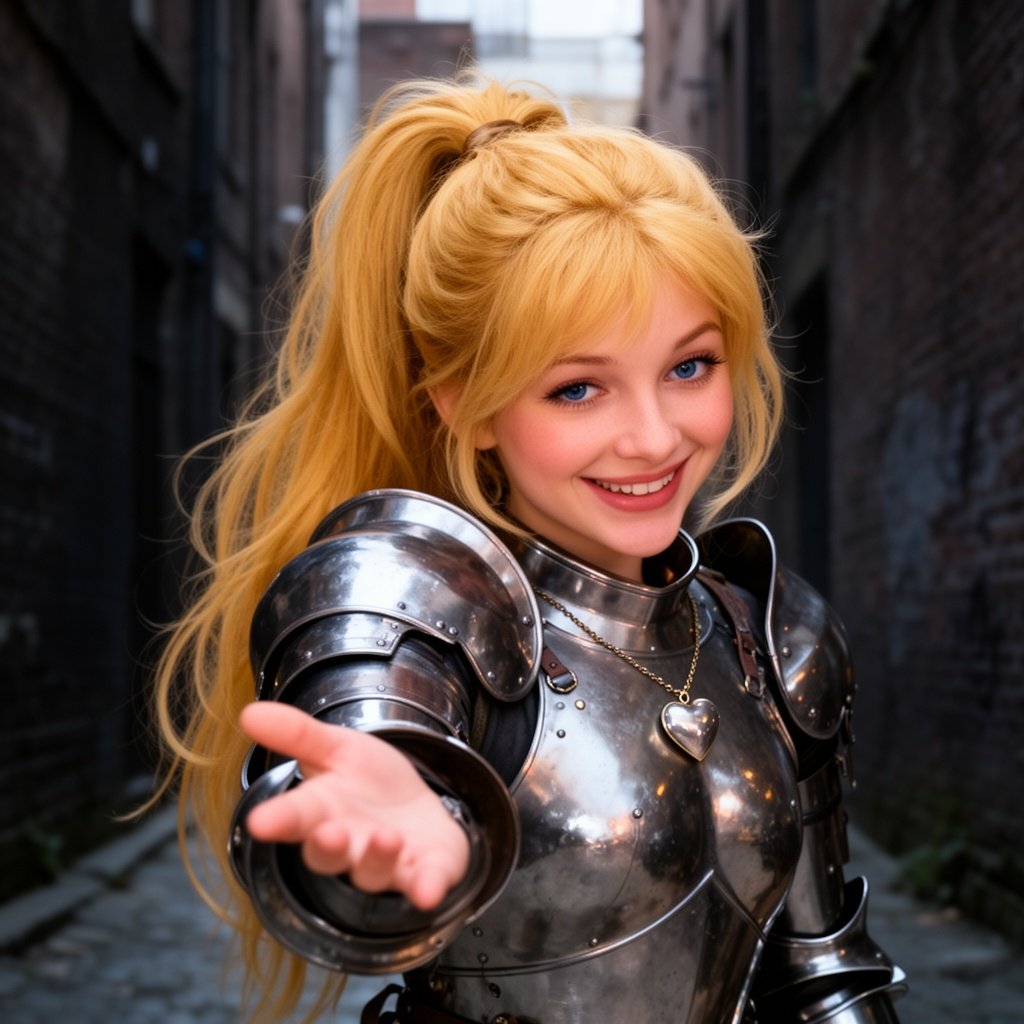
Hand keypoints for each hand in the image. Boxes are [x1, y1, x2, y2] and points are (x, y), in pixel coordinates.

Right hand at [239, 702, 469, 909]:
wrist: (416, 805)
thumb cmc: (369, 780)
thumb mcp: (337, 746)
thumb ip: (297, 733)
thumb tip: (249, 712)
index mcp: (322, 811)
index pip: (294, 818)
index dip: (278, 820)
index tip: (259, 821)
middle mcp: (349, 844)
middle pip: (328, 855)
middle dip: (327, 847)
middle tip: (328, 834)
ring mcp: (386, 863)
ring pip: (373, 871)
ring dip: (378, 858)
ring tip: (386, 837)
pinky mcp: (425, 871)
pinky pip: (425, 884)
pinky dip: (427, 888)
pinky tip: (428, 890)